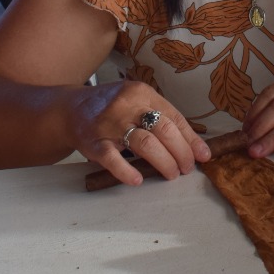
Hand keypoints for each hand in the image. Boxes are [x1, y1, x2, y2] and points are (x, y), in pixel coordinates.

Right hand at [69, 81, 206, 186]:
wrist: (70, 110)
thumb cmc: (112, 108)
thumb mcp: (137, 102)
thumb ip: (161, 118)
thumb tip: (193, 144)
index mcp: (142, 93)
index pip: (174, 117)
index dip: (191, 139)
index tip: (203, 156)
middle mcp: (127, 105)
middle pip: (164, 130)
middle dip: (182, 152)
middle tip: (187, 168)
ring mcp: (110, 124)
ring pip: (145, 144)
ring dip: (164, 162)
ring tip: (172, 174)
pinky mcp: (93, 142)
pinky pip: (112, 158)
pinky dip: (127, 170)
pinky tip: (138, 180)